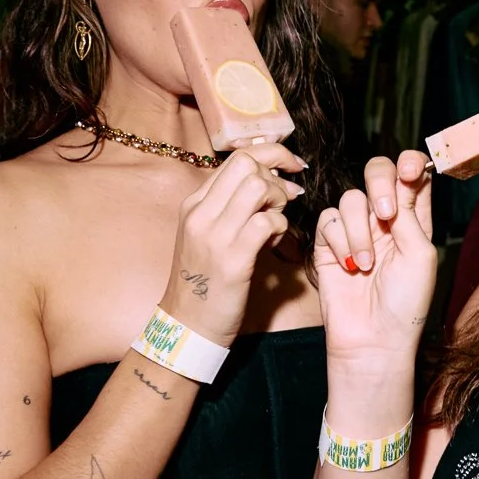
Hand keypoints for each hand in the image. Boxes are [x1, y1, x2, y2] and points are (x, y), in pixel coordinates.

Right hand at [159, 144, 304, 348]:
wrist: (187, 324)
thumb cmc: (204, 280)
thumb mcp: (208, 235)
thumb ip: (230, 206)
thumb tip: (270, 180)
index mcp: (194, 203)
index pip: (236, 157)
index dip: (270, 154)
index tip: (291, 165)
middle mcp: (200, 213)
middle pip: (247, 164)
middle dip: (276, 176)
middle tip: (283, 201)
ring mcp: (214, 235)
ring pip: (258, 186)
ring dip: (277, 201)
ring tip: (275, 223)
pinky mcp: (232, 260)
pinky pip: (267, 223)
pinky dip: (280, 228)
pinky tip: (274, 245)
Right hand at [315, 151, 435, 369]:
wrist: (373, 338)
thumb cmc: (406, 303)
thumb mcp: (420, 254)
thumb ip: (410, 213)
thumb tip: (399, 178)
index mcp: (414, 219)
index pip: (413, 175)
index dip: (411, 163)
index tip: (411, 171)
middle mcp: (385, 219)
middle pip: (378, 172)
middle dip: (379, 183)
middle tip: (385, 213)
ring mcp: (356, 230)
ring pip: (350, 198)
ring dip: (359, 231)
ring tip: (366, 265)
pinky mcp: (329, 244)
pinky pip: (328, 221)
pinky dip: (339, 242)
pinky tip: (349, 267)